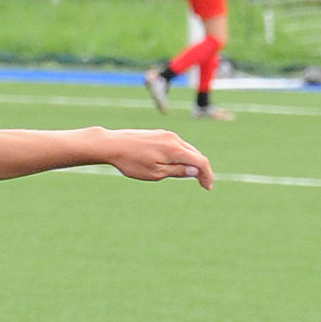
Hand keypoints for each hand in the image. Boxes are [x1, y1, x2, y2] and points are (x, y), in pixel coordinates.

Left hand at [96, 128, 213, 189]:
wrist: (112, 145)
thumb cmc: (131, 162)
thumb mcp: (155, 173)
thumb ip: (177, 171)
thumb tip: (196, 171)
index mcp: (175, 150)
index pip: (200, 162)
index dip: (207, 175)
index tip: (207, 187)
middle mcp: (174, 139)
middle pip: (196, 154)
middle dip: (201, 169)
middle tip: (203, 183)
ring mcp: (166, 135)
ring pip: (186, 149)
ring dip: (192, 161)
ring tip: (192, 175)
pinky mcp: (159, 134)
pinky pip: (177, 145)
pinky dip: (182, 155)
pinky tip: (176, 163)